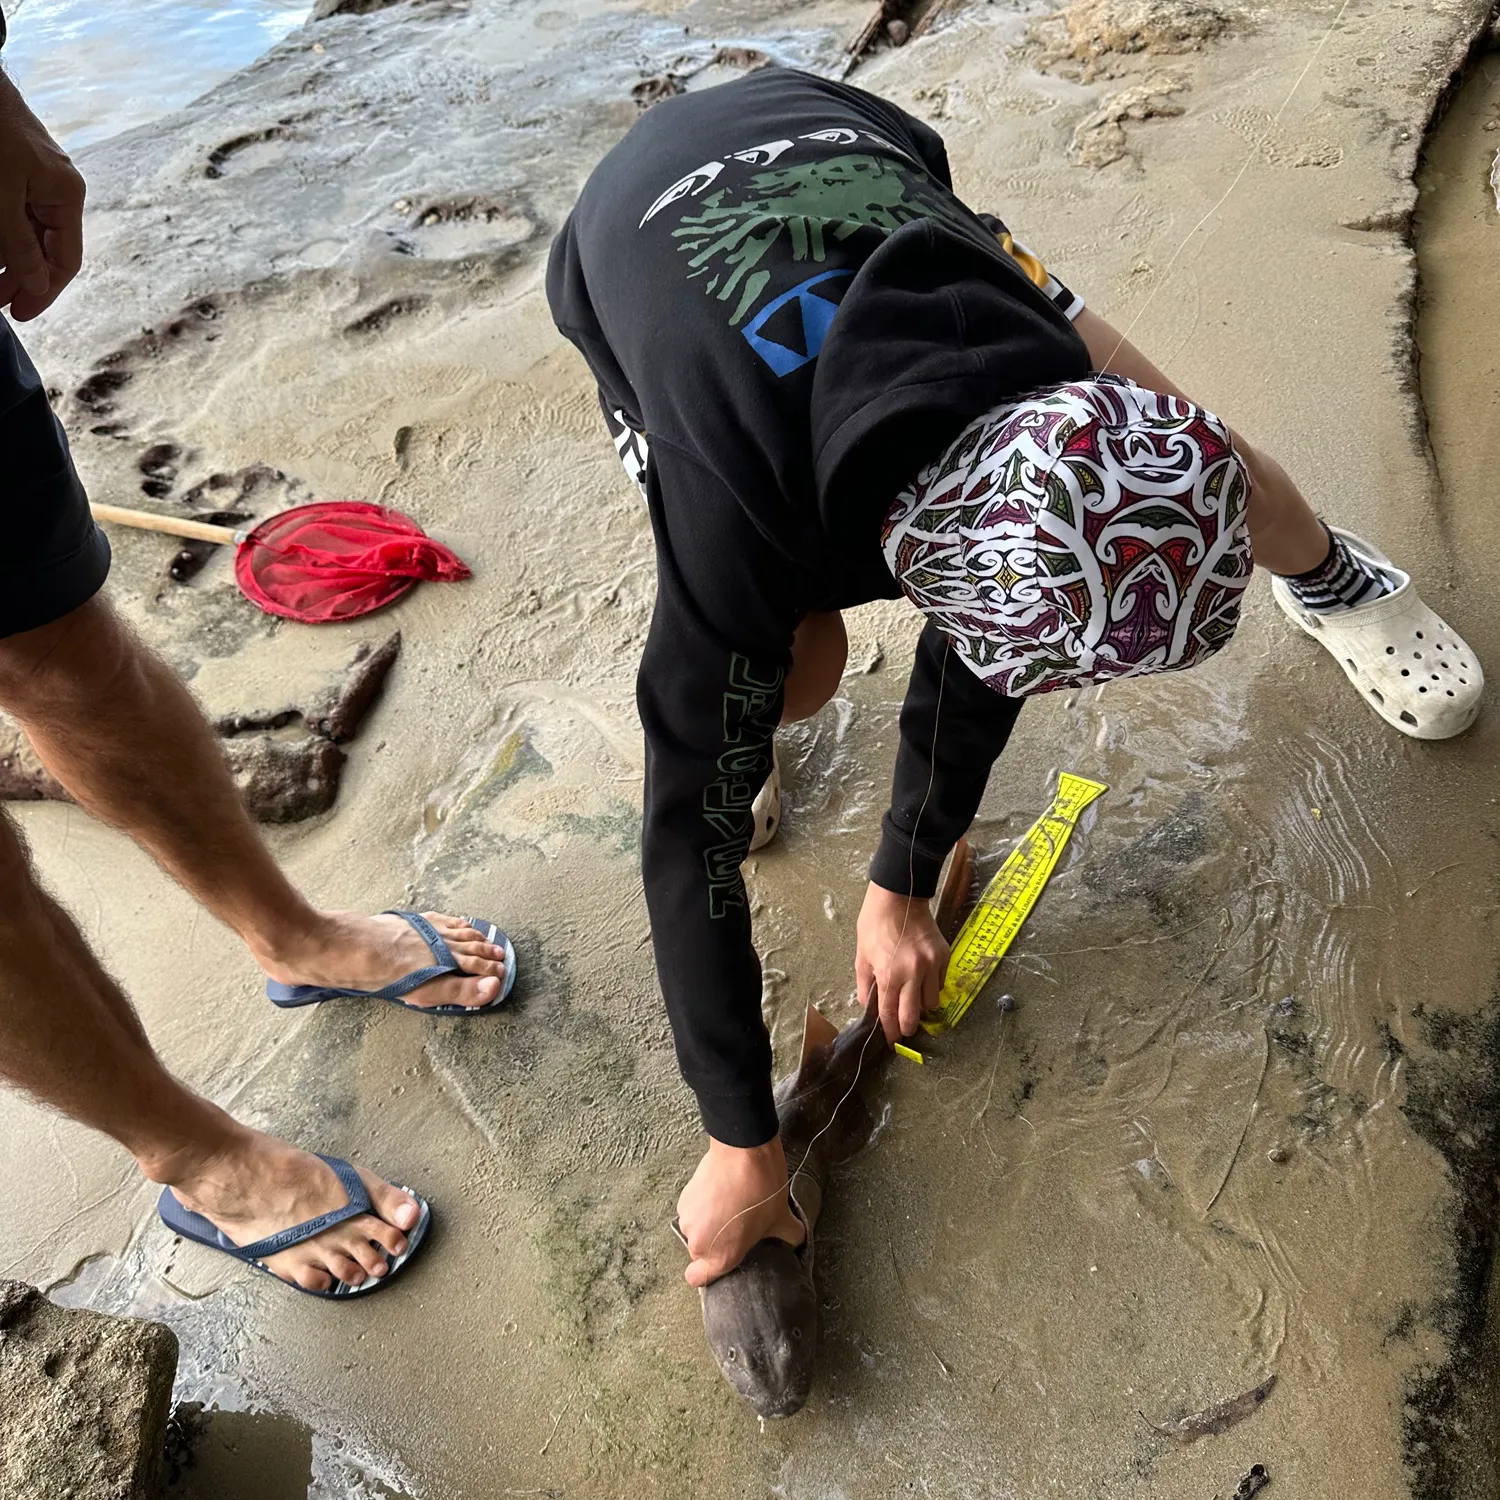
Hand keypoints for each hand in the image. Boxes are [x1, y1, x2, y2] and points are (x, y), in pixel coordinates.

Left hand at [0, 74, 84, 318]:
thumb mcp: (1, 200)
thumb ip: (19, 246)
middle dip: (21, 276)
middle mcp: (57, 187)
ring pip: (27, 228)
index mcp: (65, 197)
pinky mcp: (14, 163)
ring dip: (8, 255)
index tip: (19, 313)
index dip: (43, 291)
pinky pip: (14, 208)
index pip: (65, 260)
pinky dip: (2, 230)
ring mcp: (35, 173)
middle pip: (47, 247)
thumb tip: (36, 284)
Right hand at [676, 1135, 803, 1287]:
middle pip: (700, 1251)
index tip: (722, 1258)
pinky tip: (720, 1194)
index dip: (708, 1270)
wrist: (743, 1152)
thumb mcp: (781, 1219)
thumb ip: (789, 1237)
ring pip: (696, 1229)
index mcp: (721, 1257)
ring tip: (729, 1206)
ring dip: (707, 1222)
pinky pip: (692, 1210)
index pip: (697, 1278)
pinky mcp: (684, 1197)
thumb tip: (797, 1240)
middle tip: (735, 1226)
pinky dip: (702, 1205)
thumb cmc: (761, 1189)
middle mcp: (699, 1243)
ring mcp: (689, 1219)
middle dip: (715, 1241)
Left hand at [856, 882, 949, 1041]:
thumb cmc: (875, 923)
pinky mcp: (944, 955)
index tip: (891, 1039)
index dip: (890, 1030)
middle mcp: (913, 973)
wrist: (899, 896)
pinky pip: (941, 983)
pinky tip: (922, 980)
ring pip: (932, 1002)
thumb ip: (865, 985)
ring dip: (922, 1006)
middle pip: (914, 1015)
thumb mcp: (861, 955)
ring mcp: (932, 964)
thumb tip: (870, 1006)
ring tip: (912, 999)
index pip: (890, 1013)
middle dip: (908, 1027)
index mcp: (889, 974)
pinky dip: (932, 987)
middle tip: (904, 1029)